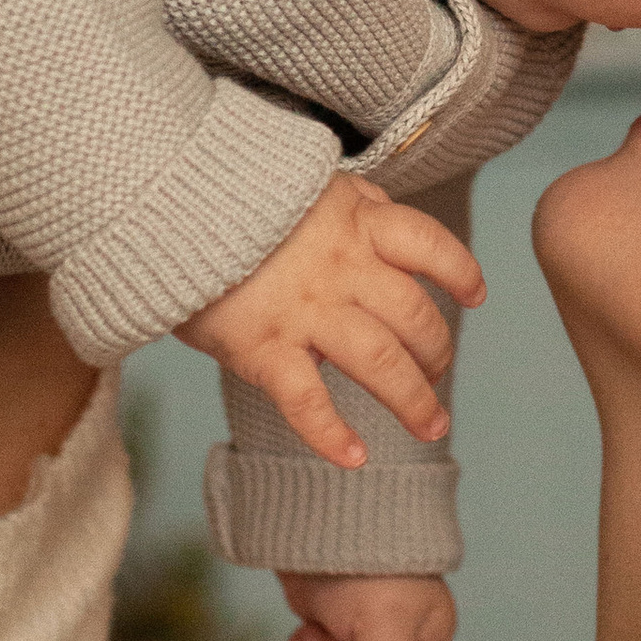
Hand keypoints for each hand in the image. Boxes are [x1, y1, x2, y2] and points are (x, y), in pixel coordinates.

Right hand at [179, 173, 482, 467]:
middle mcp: (341, 268)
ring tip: (432, 427)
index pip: (429, 245)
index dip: (460, 271)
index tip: (476, 294)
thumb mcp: (308, 183)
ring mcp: (305, 310)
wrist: (164, 202)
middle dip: (438, 351)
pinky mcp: (262, 347)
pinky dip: (333, 436)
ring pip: (380, 362)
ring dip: (413, 400)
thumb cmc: (234, 195)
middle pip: (414, 316)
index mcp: (356, 223)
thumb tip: (386, 215)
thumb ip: (353, 204)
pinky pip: (308, 401)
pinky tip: (356, 457)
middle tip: (438, 374)